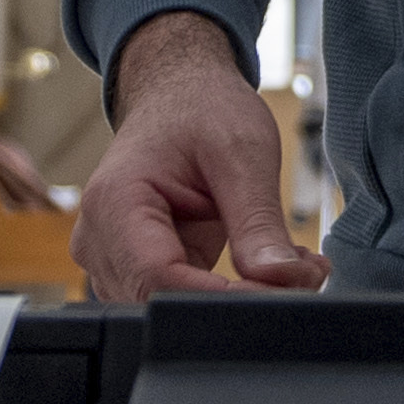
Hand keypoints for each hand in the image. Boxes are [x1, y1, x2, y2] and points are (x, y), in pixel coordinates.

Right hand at [71, 14, 325, 300]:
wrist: (178, 95)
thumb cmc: (200, 108)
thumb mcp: (243, 153)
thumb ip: (258, 222)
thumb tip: (281, 280)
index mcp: (114, 203)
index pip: (160, 279)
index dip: (223, 297)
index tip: (282, 290)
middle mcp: (100, 240)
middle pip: (163, 301)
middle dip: (239, 299)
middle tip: (303, 275)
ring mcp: (115, 260)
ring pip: (174, 308)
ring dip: (238, 298)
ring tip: (290, 264)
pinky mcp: (138, 270)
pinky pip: (180, 298)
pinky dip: (229, 291)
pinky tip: (263, 263)